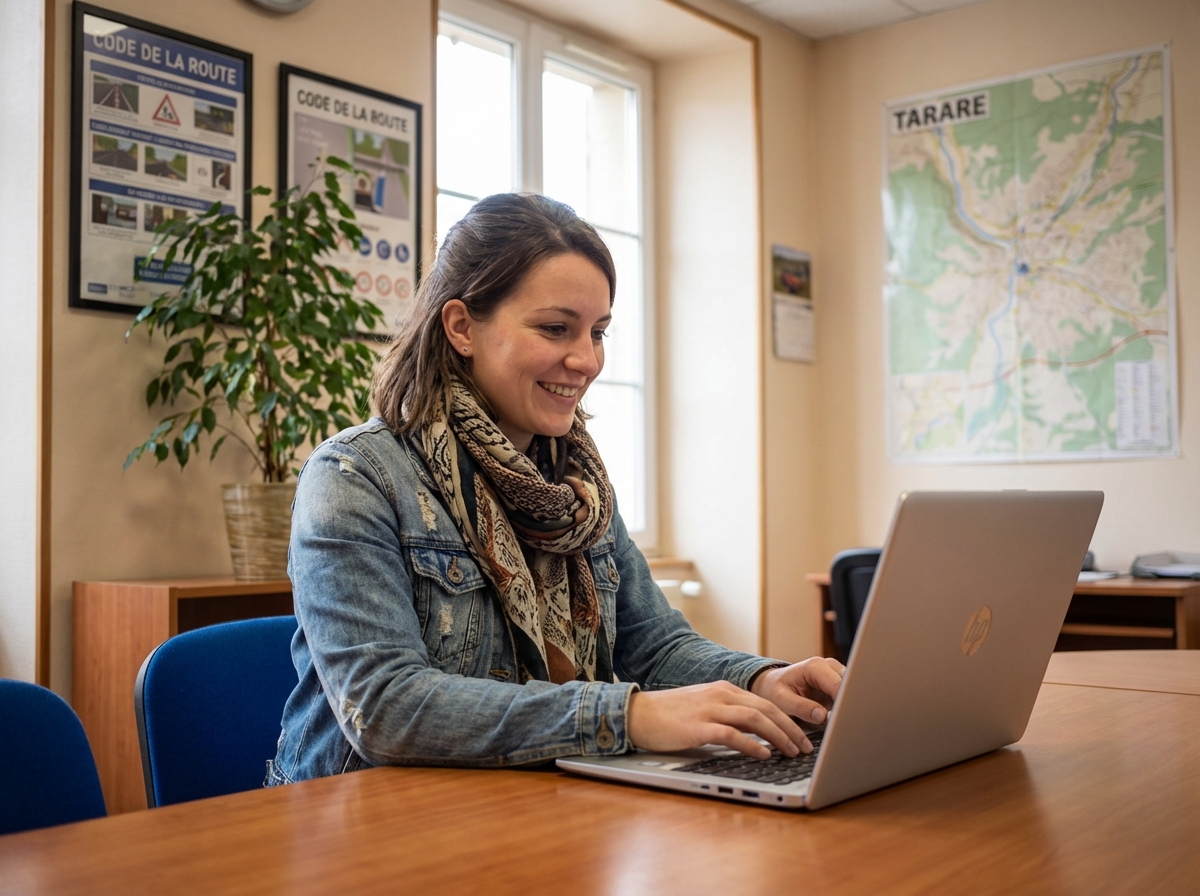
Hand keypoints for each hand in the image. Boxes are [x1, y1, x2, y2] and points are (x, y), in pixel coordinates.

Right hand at [626, 680, 809, 759]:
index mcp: (724, 689)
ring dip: (778, 736)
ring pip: (754, 719)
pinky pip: (731, 734)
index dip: (788, 720)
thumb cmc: (670, 715)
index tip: (802, 736)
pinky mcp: (698, 726)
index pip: (765, 703)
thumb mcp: (705, 708)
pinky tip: (763, 754)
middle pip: (766, 709)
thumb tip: (756, 734)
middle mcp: (720, 694)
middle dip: (790, 729)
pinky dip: (751, 744)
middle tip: (805, 747)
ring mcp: (709, 709)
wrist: (637, 713)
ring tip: (791, 752)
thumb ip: (728, 715)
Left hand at [749, 657, 844, 726]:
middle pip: (850, 687)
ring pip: (853, 693)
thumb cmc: (774, 691)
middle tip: (843, 725)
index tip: (843, 720)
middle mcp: (829, 666)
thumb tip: (823, 716)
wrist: (772, 686)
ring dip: (848, 708)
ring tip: (840, 724)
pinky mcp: (838, 686)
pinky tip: (840, 720)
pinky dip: (845, 709)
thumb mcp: (782, 701)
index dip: (844, 703)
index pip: (839, 685)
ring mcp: (836, 675)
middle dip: (848, 706)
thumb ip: (802, 708)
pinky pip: (848, 698)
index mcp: (815, 667)